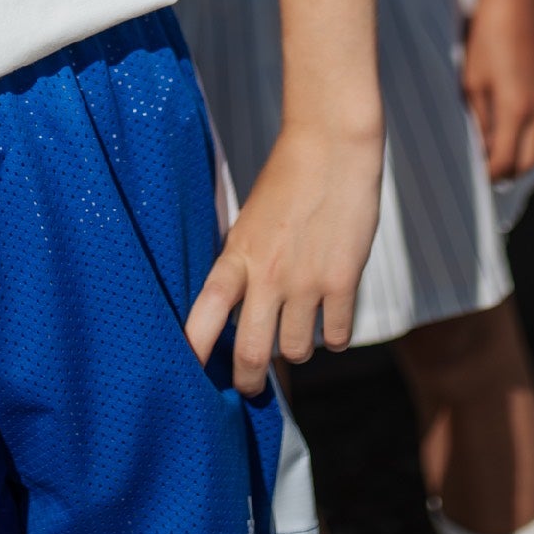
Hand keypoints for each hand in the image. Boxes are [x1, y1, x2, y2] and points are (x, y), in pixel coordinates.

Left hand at [185, 118, 381, 393]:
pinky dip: (335, 336)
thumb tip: (233, 308)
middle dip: (248, 380)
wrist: (332, 147)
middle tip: (249, 386)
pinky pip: (338, 337)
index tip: (189, 376)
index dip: (194, 352)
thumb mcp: (249, 221)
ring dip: (296, 349)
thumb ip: (242, 263)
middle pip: (251, 353)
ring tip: (297, 330)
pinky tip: (331, 320)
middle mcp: (267, 275)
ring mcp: (307, 281)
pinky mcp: (343, 281)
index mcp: (235, 256)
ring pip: (296, 351)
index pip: (203, 315)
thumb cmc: (287, 180)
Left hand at [463, 0, 533, 180]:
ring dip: (521, 156)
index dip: (489, 174)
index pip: (505, 161)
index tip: (473, 178)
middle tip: (485, 174)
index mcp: (517, 110)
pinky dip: (529, 137)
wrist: (516, 0)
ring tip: (496, 155)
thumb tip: (481, 146)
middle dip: (508, 172)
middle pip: (529, 161)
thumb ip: (479, 117)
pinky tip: (510, 130)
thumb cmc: (486, 37)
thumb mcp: (472, 80)